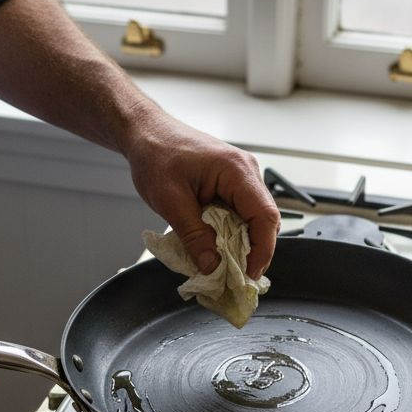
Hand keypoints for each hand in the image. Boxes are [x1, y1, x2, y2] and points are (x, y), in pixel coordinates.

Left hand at [124, 116, 279, 278]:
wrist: (146, 133)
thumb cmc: (156, 155)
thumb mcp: (170, 201)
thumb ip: (193, 236)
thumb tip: (212, 266)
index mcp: (236, 171)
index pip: (265, 217)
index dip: (262, 251)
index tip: (249, 274)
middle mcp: (245, 172)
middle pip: (264, 221)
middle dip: (252, 252)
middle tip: (235, 278)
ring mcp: (240, 177)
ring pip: (252, 220)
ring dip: (240, 244)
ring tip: (224, 266)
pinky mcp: (231, 184)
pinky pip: (240, 214)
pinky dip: (231, 234)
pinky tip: (217, 248)